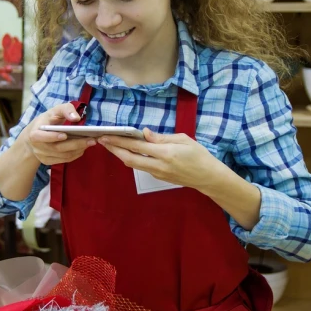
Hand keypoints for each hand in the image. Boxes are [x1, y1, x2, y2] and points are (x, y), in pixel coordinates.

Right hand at [18, 103, 95, 165]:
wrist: (35, 135)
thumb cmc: (47, 120)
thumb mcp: (54, 111)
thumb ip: (65, 110)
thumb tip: (76, 118)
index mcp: (34, 134)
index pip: (40, 137)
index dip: (52, 137)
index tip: (65, 135)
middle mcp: (37, 147)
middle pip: (57, 148)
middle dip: (75, 144)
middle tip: (91, 140)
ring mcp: (42, 156)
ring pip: (63, 155)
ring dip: (78, 149)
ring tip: (90, 142)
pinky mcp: (48, 162)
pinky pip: (64, 160)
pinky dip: (75, 154)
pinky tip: (83, 148)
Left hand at [98, 128, 222, 191]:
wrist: (208, 177)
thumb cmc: (199, 155)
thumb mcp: (183, 140)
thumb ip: (162, 138)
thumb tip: (145, 133)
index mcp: (165, 153)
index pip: (137, 146)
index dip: (119, 141)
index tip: (106, 135)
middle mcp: (158, 165)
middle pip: (129, 159)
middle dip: (113, 149)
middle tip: (102, 140)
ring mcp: (157, 174)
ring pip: (133, 164)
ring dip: (120, 154)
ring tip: (111, 144)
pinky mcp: (158, 177)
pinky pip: (141, 167)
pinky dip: (132, 158)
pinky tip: (127, 151)